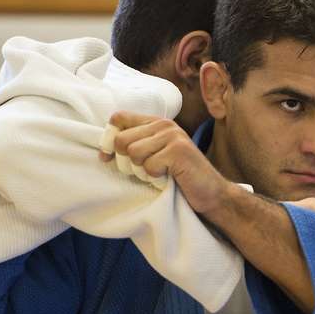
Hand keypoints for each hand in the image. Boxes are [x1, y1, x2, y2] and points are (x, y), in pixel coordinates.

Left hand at [100, 111, 227, 213]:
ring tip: (158, 174)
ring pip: (133, 152)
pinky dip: (155, 177)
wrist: (211, 195)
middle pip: (121, 139)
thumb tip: (103, 150)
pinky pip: (149, 165)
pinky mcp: (178, 151)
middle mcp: (164, 124)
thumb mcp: (154, 156)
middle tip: (143, 172)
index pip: (118, 118)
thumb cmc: (178, 178)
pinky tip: (169, 177)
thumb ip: (134, 146)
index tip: (108, 158)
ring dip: (141, 170)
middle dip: (125, 162)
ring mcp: (172, 136)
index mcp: (155, 123)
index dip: (107, 140)